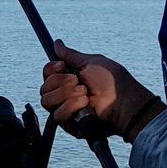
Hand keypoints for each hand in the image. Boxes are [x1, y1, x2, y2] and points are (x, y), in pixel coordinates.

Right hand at [40, 38, 156, 139]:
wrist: (122, 101)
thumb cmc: (112, 81)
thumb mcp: (91, 62)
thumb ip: (71, 55)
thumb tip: (57, 43)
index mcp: (69, 79)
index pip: (47, 74)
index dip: (51, 69)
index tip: (62, 66)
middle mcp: (64, 95)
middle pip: (44, 88)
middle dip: (60, 82)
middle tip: (78, 81)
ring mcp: (66, 110)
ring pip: (46, 101)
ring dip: (66, 94)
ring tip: (85, 93)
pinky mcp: (69, 124)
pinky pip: (57, 115)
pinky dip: (71, 106)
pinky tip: (85, 103)